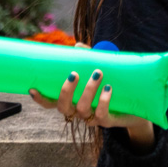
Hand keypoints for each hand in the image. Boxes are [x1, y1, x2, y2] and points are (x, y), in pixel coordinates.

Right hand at [29, 46, 154, 153]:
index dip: (41, 99)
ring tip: (98, 73)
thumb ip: (88, 59)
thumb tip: (78, 45)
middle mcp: (78, 111)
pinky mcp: (108, 121)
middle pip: (63, 107)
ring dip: (88, 90)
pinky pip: (102, 115)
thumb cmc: (111, 86)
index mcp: (73, 100)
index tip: (33, 88)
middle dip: (66, 91)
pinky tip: (108, 88)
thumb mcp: (100, 69)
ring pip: (82, 109)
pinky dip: (103, 101)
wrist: (135, 106)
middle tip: (74, 74)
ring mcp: (92, 117)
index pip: (51, 103)